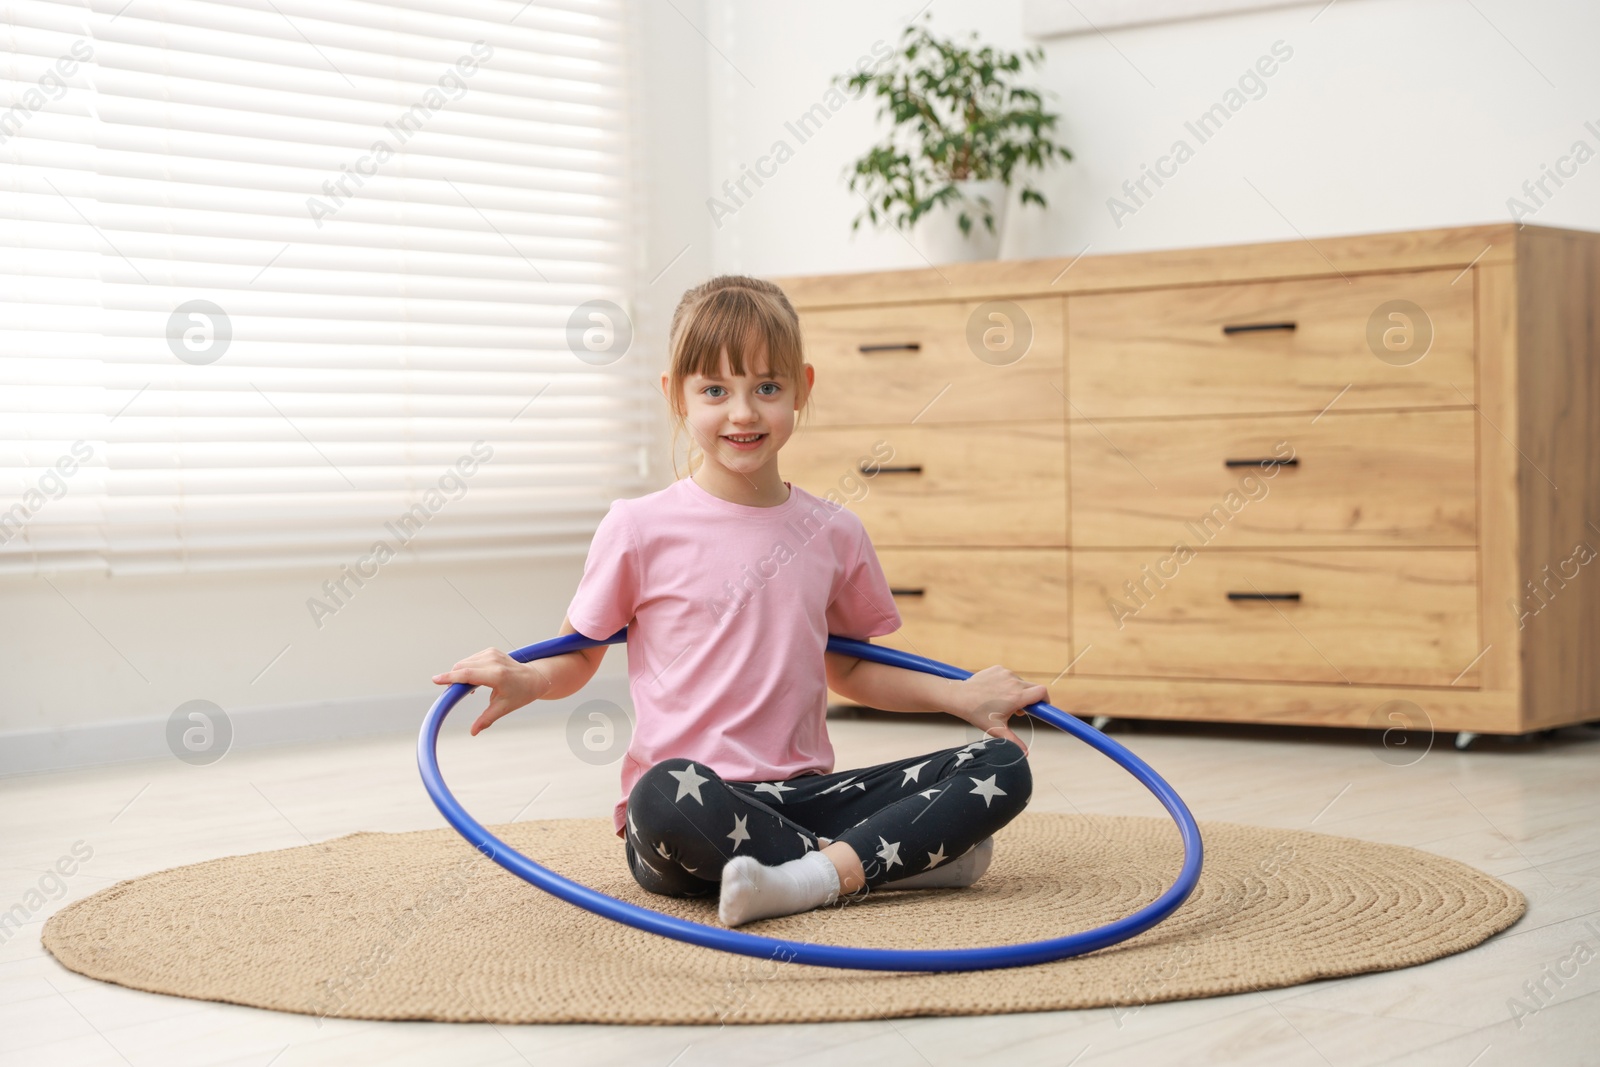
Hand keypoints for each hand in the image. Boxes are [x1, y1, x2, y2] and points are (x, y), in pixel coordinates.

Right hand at [431, 648, 550, 735]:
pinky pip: (470, 660)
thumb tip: (473, 732)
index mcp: (497, 675)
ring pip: (464, 663)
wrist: (534, 678)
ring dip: (460, 675)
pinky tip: (475, 680)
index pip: (467, 674)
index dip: (450, 678)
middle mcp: (493, 661)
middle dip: (453, 680)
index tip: (435, 680)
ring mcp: (492, 653)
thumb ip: (486, 719)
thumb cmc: (521, 694)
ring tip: (471, 690)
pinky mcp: (490, 651)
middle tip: (454, 694)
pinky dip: (467, 669)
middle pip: (461, 667)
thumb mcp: (504, 708)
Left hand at [957, 665, 1047, 755]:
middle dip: (1031, 698)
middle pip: (1034, 688)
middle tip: (1019, 710)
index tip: (1042, 708)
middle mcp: (1014, 682)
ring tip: (1004, 702)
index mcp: (1017, 696)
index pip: (1042, 693)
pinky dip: (1007, 684)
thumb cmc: (978, 713)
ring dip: (1018, 692)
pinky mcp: (998, 669)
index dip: (1045, 700)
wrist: (960, 696)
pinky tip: (995, 693)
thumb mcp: (997, 729)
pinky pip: (1009, 677)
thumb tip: (1026, 755)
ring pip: (1021, 683)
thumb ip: (1013, 741)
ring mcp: (1006, 673)